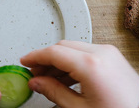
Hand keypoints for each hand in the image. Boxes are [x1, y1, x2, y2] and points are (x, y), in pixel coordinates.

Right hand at [20, 40, 138, 107]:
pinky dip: (73, 61)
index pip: (55, 52)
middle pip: (64, 46)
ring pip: (74, 47)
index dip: (36, 56)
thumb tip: (37, 82)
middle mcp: (101, 52)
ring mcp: (108, 51)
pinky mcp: (112, 55)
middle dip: (47, 58)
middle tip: (36, 74)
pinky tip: (66, 76)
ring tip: (49, 78)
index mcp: (91, 64)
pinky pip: (86, 51)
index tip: (25, 61)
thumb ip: (54, 92)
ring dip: (59, 59)